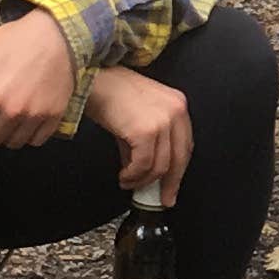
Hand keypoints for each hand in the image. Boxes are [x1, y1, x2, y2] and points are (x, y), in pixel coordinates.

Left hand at [0, 11, 74, 146]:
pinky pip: (36, 140)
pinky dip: (30, 134)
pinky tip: (28, 117)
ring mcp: (33, 116)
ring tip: (10, 115)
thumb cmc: (16, 39)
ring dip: (9, 134)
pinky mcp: (53, 117)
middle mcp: (10, 112)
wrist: (60, 33)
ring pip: (14, 143)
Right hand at [85, 64, 192, 200]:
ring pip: (160, 166)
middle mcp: (175, 111)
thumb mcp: (136, 116)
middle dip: (169, 183)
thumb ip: (145, 142)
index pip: (185, 145)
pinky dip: (133, 176)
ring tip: (129, 182)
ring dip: (143, 181)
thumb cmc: (111, 92)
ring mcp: (162, 121)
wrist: (93, 79)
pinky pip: (143, 165)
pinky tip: (124, 176)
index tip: (172, 187)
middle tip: (161, 199)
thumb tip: (143, 170)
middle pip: (179, 158)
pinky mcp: (145, 130)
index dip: (179, 170)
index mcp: (177, 105)